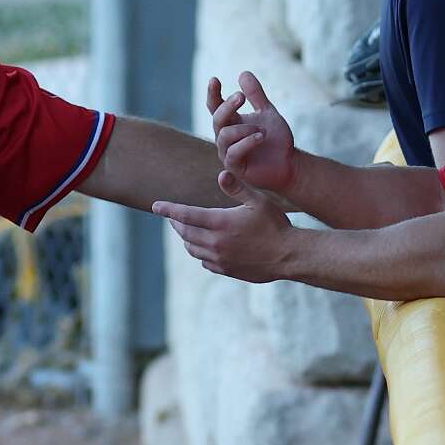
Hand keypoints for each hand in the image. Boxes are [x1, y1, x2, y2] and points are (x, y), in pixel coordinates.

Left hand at [152, 187, 297, 283]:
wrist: (289, 255)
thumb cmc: (275, 225)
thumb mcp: (258, 201)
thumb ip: (237, 189)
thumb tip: (221, 174)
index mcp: (221, 223)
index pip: (185, 215)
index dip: (168, 210)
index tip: (155, 206)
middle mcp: (216, 242)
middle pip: (185, 232)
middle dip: (176, 223)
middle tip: (173, 217)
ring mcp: (219, 258)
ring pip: (191, 248)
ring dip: (186, 238)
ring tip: (187, 230)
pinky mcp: (225, 269)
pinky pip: (203, 260)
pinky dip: (199, 252)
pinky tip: (205, 246)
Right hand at [210, 70, 296, 197]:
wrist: (289, 163)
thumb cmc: (276, 139)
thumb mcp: (267, 112)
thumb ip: (256, 94)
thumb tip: (243, 73)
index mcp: (231, 122)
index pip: (215, 106)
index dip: (213, 93)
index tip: (215, 79)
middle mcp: (225, 137)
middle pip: (217, 119)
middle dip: (227, 106)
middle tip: (240, 96)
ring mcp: (228, 152)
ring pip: (224, 135)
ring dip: (244, 129)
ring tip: (263, 130)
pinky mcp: (235, 167)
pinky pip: (233, 152)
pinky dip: (247, 142)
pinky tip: (261, 137)